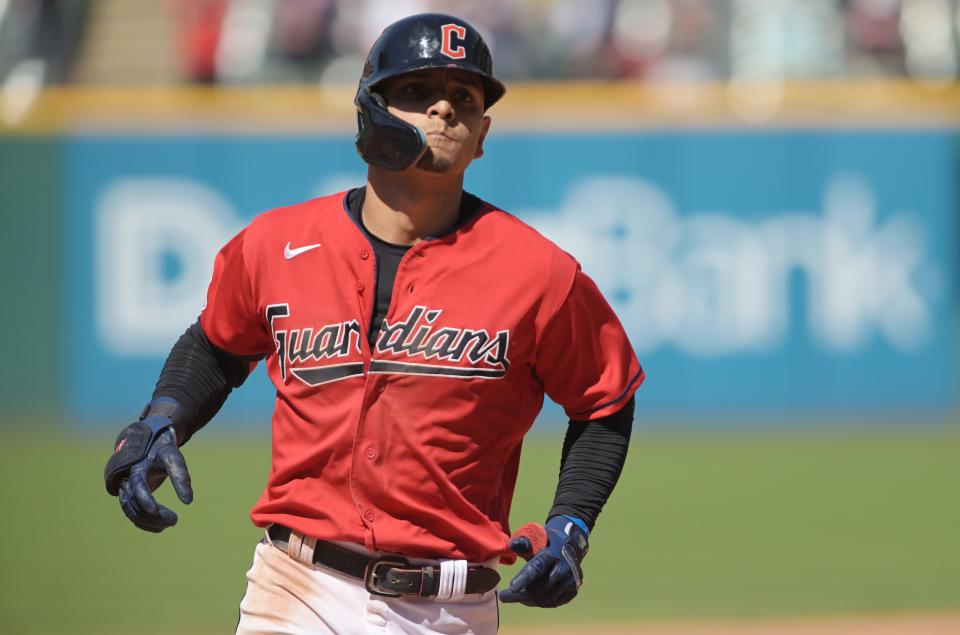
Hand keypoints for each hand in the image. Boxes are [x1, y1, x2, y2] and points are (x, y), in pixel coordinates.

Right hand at [104, 414, 192, 532]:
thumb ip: (180, 475)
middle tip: (175, 520)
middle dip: (152, 515)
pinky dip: (144, 522)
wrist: (148, 442)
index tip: (162, 513)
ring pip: (131, 511)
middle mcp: (126, 479)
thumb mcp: (173, 457)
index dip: (148, 501)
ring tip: (171, 523)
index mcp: (136, 467)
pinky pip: (132, 513)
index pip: (138, 487)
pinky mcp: (128, 495)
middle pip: (133, 503)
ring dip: (149, 521)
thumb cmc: (162, 449)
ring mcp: (125, 488)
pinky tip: (160, 527)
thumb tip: (188, 501)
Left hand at [499, 516, 588, 607]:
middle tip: (505, 596)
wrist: (571, 546)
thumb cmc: (547, 543)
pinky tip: (531, 597)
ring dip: (528, 600)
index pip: (537, 568)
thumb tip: (512, 546)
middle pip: (539, 588)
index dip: (524, 578)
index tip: (512, 587)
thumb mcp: (536, 537)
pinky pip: (553, 603)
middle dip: (519, 595)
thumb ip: (523, 542)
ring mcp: (571, 581)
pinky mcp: (573, 590)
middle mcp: (564, 568)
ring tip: (518, 595)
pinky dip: (540, 602)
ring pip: (545, 599)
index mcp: (553, 553)